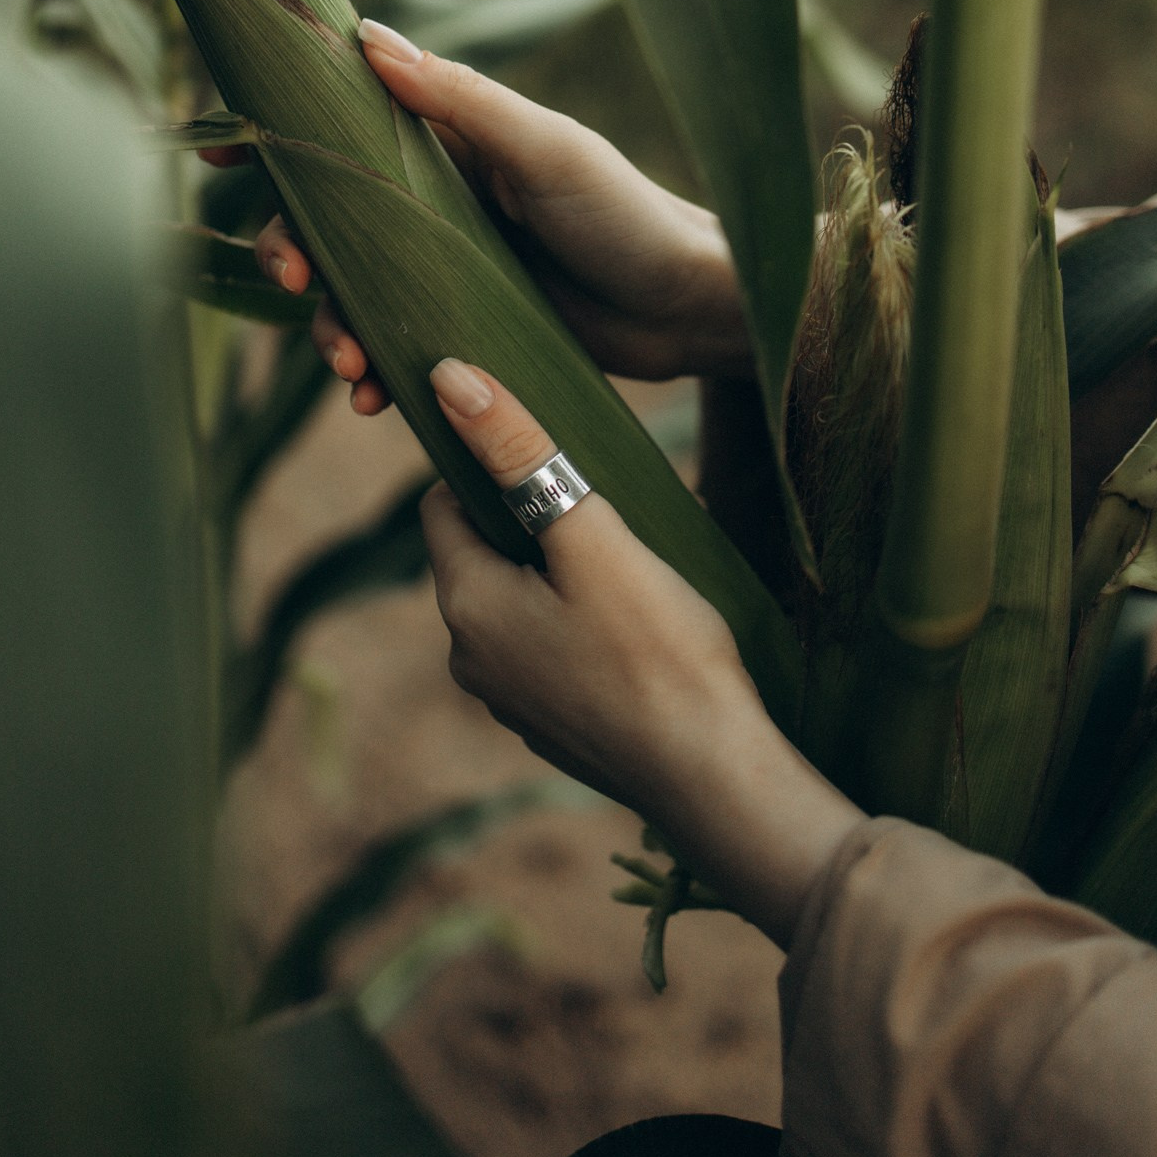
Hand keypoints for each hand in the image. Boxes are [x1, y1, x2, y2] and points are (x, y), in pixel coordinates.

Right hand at [209, 20, 750, 411]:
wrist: (693, 309)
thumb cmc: (630, 212)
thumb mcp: (549, 148)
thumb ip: (461, 101)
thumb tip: (367, 37)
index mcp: (449, 144)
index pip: (342, 125)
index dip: (275, 135)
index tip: (212, 146)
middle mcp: (438, 203)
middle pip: (327, 221)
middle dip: (293, 252)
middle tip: (296, 283)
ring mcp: (448, 271)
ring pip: (353, 293)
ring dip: (331, 327)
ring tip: (346, 366)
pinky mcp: (467, 331)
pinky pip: (397, 350)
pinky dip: (374, 374)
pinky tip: (371, 402)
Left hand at [422, 357, 862, 948]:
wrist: (715, 778)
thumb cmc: (659, 652)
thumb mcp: (591, 536)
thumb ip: (519, 453)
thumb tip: (450, 378)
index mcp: (468, 606)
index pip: (440, 507)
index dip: (487, 469)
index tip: (547, 454)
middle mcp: (471, 660)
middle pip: (481, 555)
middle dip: (528, 521)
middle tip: (603, 506)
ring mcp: (512, 703)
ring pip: (517, 603)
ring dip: (556, 573)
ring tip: (627, 562)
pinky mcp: (554, 727)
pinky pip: (548, 650)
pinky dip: (577, 623)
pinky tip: (635, 623)